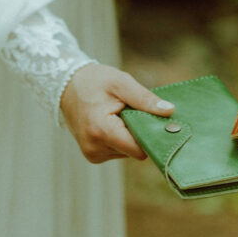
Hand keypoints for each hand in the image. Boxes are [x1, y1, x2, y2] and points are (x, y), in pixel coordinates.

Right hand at [60, 63, 174, 162]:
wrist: (67, 86)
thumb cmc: (95, 81)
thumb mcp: (121, 82)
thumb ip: (144, 99)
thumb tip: (169, 112)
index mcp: (100, 130)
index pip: (138, 149)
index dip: (151, 136)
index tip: (160, 122)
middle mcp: (94, 148)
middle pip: (134, 150)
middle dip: (140, 133)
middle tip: (136, 111)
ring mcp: (92, 154)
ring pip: (127, 152)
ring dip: (129, 135)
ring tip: (121, 114)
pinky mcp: (93, 155)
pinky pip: (118, 151)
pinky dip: (121, 138)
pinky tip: (115, 122)